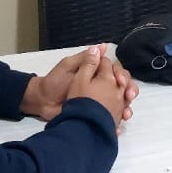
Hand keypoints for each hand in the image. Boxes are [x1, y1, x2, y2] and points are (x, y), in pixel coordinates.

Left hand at [22, 45, 138, 122]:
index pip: (115, 71)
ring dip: (126, 108)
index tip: (121, 82)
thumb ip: (85, 59)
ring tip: (126, 114)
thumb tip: (102, 46)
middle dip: (129, 91)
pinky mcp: (96, 115)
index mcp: (95, 73)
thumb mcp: (68, 67)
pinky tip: (118, 126)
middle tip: (128, 97)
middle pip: (122, 87)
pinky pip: (110, 117)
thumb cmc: (54, 82)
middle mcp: (100, 86)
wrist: (42, 102)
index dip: (122, 76)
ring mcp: (99, 102)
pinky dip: (116, 122)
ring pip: (119, 103)